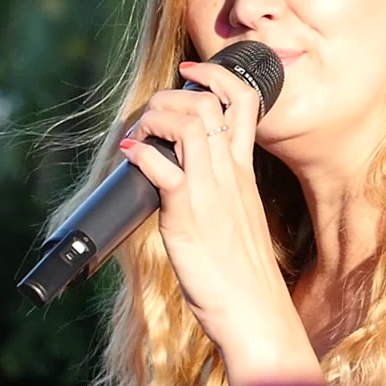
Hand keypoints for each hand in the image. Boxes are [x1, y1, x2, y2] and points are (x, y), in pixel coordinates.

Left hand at [118, 58, 294, 347]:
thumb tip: (186, 183)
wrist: (256, 313)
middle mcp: (230, 174)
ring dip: (153, 118)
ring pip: (186, 123)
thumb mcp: (238, 222)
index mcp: (243, 173)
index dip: (216, 76)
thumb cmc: (244, 277)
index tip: (192, 71)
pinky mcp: (188, 214)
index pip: (244, 103)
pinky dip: (140, 153)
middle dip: (171, 95)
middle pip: (207, 103)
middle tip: (150, 115)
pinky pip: (162, 166)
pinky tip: (129, 156)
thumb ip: (220, 195)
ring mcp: (210, 191)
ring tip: (138, 135)